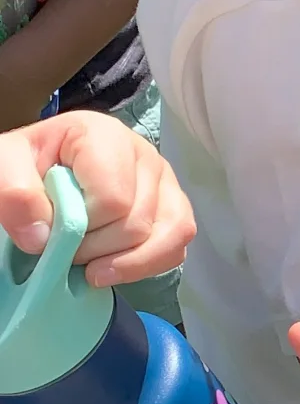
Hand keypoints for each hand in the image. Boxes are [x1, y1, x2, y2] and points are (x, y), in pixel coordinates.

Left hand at [0, 111, 195, 285]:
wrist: (38, 174)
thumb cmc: (26, 169)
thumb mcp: (3, 167)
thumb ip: (14, 193)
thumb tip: (43, 238)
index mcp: (103, 135)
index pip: (113, 199)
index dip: (81, 231)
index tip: (50, 237)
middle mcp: (144, 154)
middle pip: (137, 223)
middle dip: (97, 250)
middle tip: (65, 253)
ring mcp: (164, 182)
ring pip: (167, 236)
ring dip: (124, 263)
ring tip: (91, 268)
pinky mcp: (174, 207)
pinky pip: (178, 245)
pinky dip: (148, 265)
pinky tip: (115, 267)